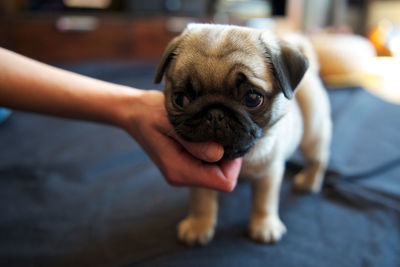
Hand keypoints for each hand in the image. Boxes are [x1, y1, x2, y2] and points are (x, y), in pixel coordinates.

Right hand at [121, 90, 241, 191]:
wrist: (132, 111)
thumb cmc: (150, 111)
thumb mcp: (172, 121)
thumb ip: (195, 141)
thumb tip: (220, 154)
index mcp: (180, 171)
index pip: (224, 182)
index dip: (233, 164)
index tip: (227, 139)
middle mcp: (181, 177)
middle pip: (222, 178)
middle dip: (227, 157)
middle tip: (220, 131)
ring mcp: (181, 173)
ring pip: (216, 172)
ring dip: (219, 152)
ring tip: (208, 130)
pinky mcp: (182, 165)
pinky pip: (207, 165)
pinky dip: (211, 150)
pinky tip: (202, 133)